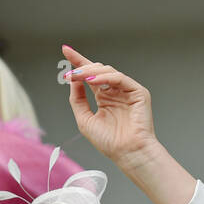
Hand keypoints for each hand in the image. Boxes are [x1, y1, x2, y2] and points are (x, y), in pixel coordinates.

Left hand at [63, 45, 158, 170]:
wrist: (127, 153)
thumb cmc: (108, 142)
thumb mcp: (84, 119)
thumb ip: (77, 99)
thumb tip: (73, 78)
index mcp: (104, 98)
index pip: (90, 76)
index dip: (78, 62)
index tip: (65, 50)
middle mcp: (115, 92)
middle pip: (97, 70)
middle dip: (81, 68)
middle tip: (68, 74)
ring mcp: (127, 91)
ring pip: (107, 71)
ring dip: (90, 72)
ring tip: (77, 77)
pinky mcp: (138, 92)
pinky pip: (119, 78)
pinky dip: (105, 77)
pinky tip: (92, 81)